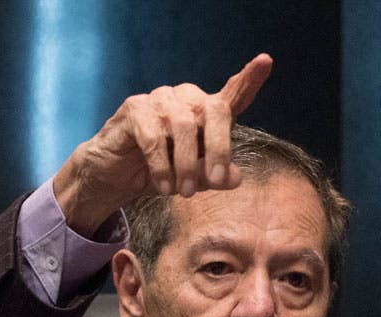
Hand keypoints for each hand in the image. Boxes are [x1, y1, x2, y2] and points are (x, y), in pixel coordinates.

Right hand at [52, 53, 273, 236]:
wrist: (115, 176)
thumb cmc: (161, 172)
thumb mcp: (194, 181)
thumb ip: (215, 176)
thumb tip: (236, 177)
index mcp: (207, 112)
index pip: (233, 93)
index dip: (250, 78)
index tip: (265, 61)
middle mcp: (186, 99)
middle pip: (215, 110)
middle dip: (219, 148)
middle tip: (215, 181)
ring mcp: (160, 99)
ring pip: (184, 126)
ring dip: (186, 164)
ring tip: (185, 192)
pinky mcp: (134, 109)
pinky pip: (154, 137)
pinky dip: (162, 166)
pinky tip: (164, 187)